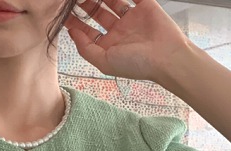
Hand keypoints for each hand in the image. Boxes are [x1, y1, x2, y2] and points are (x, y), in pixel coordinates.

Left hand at [63, 0, 191, 83]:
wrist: (166, 57)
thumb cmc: (137, 64)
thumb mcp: (104, 62)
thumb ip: (86, 49)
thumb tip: (71, 32)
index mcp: (109, 45)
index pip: (87, 30)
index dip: (75, 22)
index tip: (64, 13)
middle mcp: (119, 30)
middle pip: (96, 12)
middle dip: (84, 3)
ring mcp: (131, 16)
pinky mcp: (145, 5)